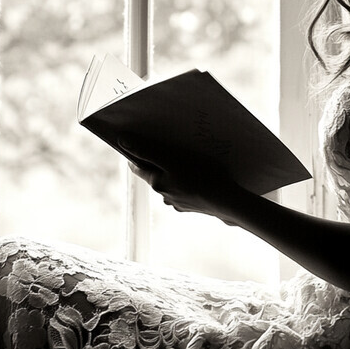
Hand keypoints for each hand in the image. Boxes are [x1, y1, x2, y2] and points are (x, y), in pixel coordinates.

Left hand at [117, 136, 243, 224]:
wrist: (227, 200)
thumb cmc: (201, 175)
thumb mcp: (172, 159)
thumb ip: (146, 151)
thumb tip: (122, 142)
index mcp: (156, 183)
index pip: (138, 166)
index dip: (136, 153)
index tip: (138, 142)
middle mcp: (164, 196)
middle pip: (156, 175)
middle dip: (159, 162)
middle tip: (170, 147)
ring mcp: (178, 203)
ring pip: (171, 183)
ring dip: (175, 173)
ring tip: (189, 161)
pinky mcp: (193, 207)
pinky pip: (185, 191)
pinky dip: (188, 183)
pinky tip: (200, 177)